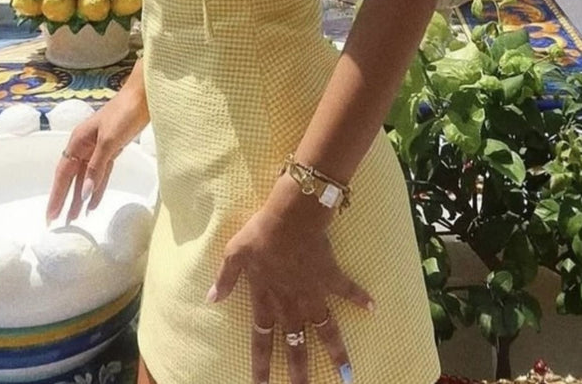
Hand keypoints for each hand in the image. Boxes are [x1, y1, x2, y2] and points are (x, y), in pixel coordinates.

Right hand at [46, 92, 148, 224]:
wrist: (143, 98)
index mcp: (78, 141)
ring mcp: (98, 148)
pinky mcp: (112, 149)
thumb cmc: (124, 114)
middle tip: (60, 222)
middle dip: (66, 199)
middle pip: (73, 178)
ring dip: (82, 197)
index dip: (57, 195)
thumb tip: (85, 193)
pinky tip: (94, 202)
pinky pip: (102, 173)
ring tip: (76, 218)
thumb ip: (97, 167)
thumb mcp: (109, 141)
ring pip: (87, 177)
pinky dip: (98, 187)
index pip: (63, 174)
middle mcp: (85, 146)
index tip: (51, 215)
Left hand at [207, 204, 374, 383]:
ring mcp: (314, 291)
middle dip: (300, 371)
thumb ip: (225, 278)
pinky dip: (361, 298)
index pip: (262, 338)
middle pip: (296, 343)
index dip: (262, 364)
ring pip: (326, 329)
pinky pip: (348, 290)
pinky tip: (374, 309)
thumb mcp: (235, 253)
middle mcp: (292, 302)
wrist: (291, 217)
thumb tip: (211, 300)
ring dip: (337, 352)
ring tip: (347, 375)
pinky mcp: (330, 275)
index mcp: (267, 298)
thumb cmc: (261, 232)